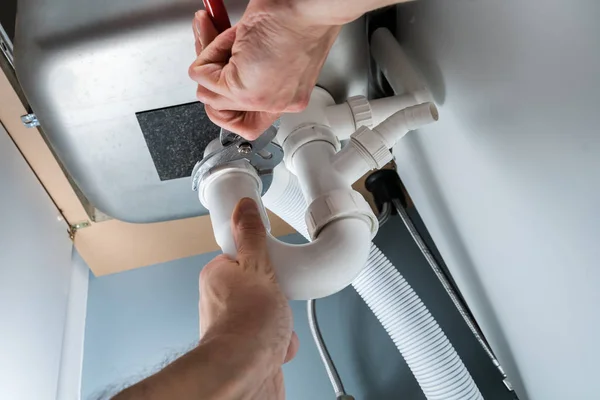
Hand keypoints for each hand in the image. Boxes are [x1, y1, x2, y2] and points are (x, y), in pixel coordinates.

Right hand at [189, 3, 341, 138]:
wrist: (308, 6)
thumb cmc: (300, 15)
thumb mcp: (271, 49)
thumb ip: (247, 67)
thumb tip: (213, 68)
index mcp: (286, 96)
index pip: (245, 121)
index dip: (227, 98)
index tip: (225, 73)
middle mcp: (274, 104)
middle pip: (221, 111)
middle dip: (213, 77)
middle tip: (222, 49)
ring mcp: (259, 100)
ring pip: (208, 94)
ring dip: (212, 61)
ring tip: (233, 40)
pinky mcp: (243, 90)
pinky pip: (202, 75)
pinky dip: (209, 50)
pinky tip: (232, 38)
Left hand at [199, 198, 298, 398]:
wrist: (246, 374)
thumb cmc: (247, 325)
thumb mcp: (258, 267)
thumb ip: (252, 236)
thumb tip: (244, 206)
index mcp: (217, 276)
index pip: (243, 256)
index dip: (263, 260)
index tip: (272, 263)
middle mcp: (222, 302)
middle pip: (261, 285)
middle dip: (277, 294)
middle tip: (277, 296)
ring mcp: (236, 328)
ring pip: (270, 313)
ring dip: (282, 320)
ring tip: (279, 324)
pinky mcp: (249, 350)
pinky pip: (274, 338)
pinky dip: (283, 343)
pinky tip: (281, 344)